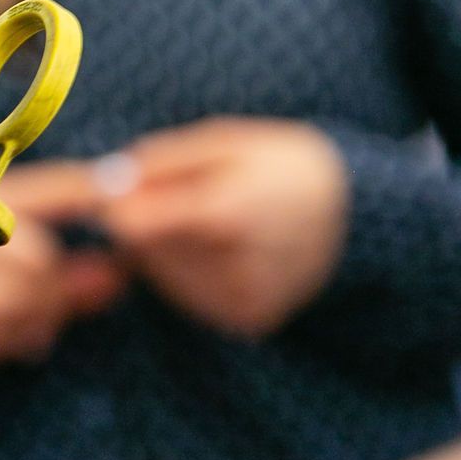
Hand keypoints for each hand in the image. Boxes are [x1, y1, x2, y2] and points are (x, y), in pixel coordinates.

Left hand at [103, 118, 348, 335]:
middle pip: (145, 251)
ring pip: (163, 275)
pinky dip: (193, 273)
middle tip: (193, 198)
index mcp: (229, 212)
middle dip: (150, 223)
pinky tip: (229, 250)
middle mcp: (235, 267)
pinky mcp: (247, 319)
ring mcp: (242, 300)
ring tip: (218, 222)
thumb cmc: (284, 166)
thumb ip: (163, 160)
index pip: (134, 224)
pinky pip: (189, 295)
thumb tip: (105, 182)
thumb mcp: (228, 140)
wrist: (355, 217)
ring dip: (169, 249)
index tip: (121, 191)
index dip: (119, 205)